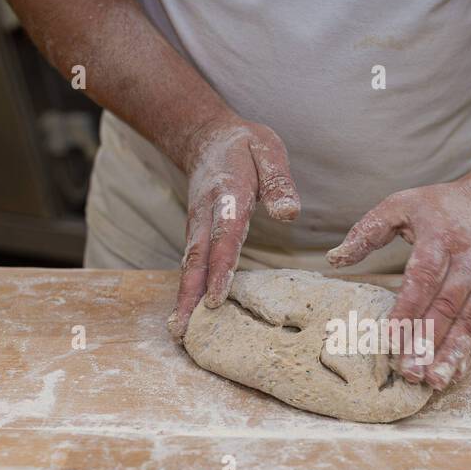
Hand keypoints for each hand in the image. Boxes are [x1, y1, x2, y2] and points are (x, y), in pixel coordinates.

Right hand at [167, 114, 299, 337]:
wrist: (206, 137)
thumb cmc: (245, 147)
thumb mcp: (268, 150)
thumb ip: (279, 181)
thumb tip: (290, 213)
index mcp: (227, 195)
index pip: (225, 237)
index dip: (220, 268)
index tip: (216, 298)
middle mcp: (206, 215)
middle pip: (197, 260)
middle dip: (191, 296)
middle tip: (185, 330)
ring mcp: (197, 226)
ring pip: (189, 266)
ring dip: (184, 299)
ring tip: (180, 332)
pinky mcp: (195, 234)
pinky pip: (191, 265)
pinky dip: (187, 290)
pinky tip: (187, 315)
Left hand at [326, 175, 470, 390]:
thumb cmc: (444, 205)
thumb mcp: (403, 204)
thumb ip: (367, 230)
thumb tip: (334, 259)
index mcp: (441, 239)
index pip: (422, 279)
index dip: (406, 311)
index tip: (389, 339)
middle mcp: (468, 262)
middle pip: (445, 307)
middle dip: (426, 342)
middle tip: (409, 372)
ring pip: (468, 323)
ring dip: (450, 354)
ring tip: (434, 382)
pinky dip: (468, 352)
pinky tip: (453, 373)